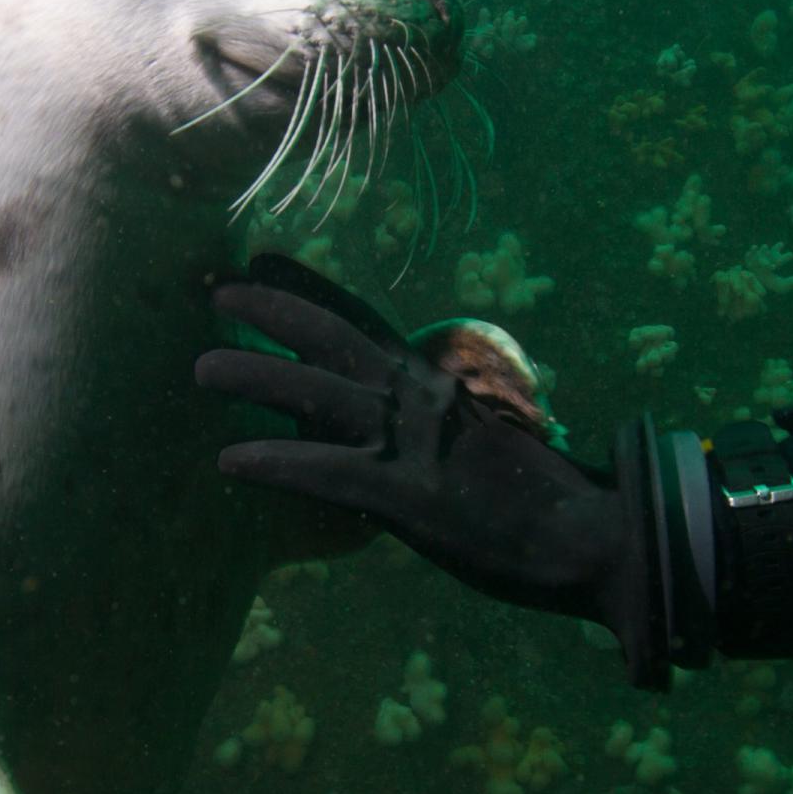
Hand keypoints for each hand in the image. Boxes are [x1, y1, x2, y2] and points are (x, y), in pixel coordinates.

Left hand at [196, 255, 640, 626]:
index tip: (260, 257)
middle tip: (216, 290)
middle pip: (331, 337)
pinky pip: (326, 473)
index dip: (309, 287)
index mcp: (436, 384)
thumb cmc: (543, 501)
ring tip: (200, 367)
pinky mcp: (407, 497)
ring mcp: (412, 443)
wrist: (592, 537)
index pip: (362, 320)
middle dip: (270, 309)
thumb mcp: (481, 444)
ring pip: (317, 393)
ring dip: (255, 375)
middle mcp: (419, 398)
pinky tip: (229, 461)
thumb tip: (401, 423)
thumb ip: (436, 425)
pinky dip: (275, 463)